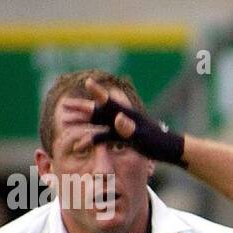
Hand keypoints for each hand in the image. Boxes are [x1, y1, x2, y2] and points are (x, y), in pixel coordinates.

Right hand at [62, 78, 186, 165]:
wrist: (168, 149)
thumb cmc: (157, 142)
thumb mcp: (143, 136)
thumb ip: (130, 128)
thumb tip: (119, 119)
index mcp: (126, 115)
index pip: (109, 101)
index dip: (98, 92)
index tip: (88, 83)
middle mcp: (120, 118)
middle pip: (97, 110)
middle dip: (81, 107)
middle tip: (64, 104)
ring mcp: (120, 127)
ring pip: (97, 122)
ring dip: (82, 121)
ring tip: (65, 120)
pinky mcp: (122, 136)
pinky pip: (102, 136)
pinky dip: (91, 139)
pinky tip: (80, 145)